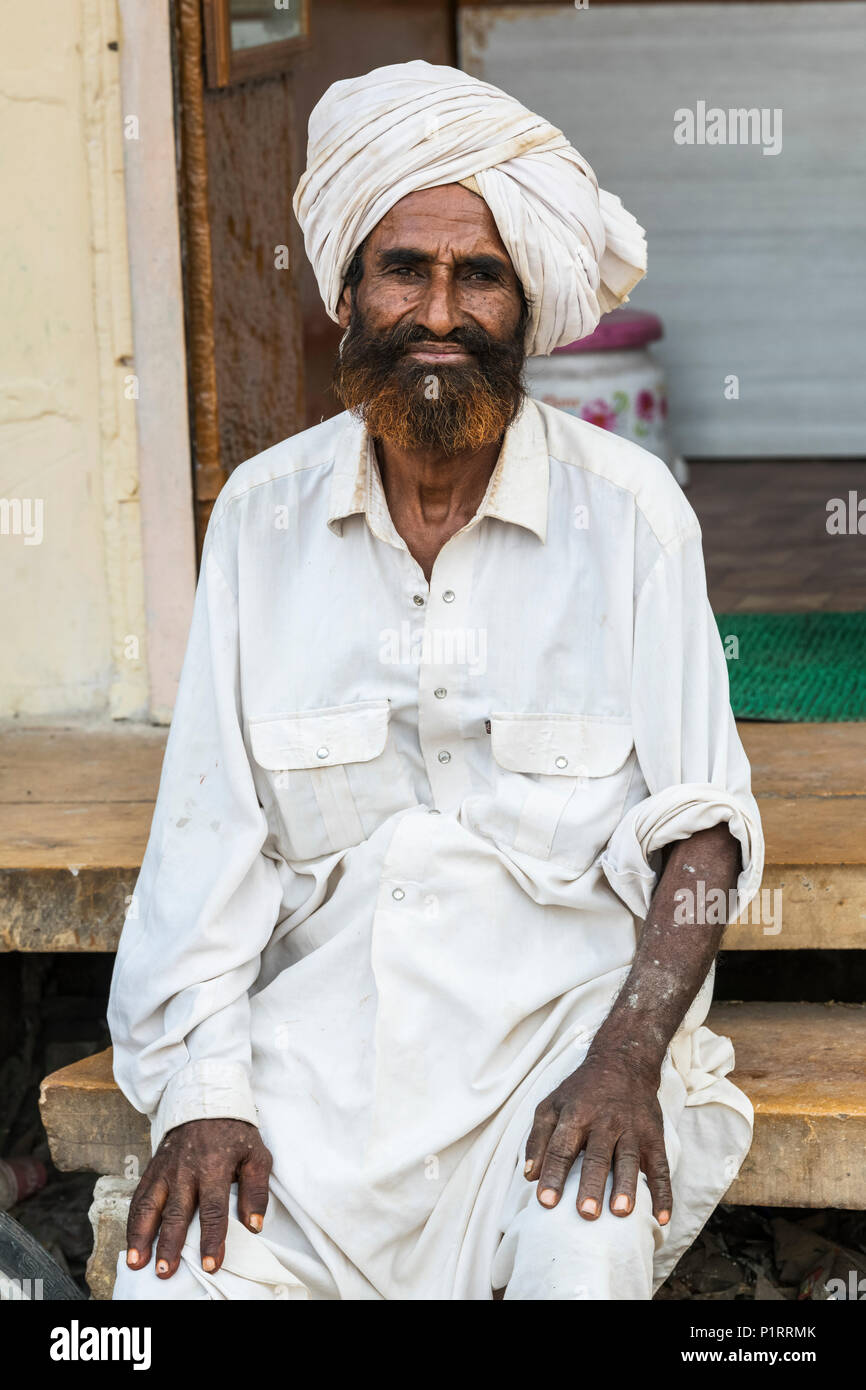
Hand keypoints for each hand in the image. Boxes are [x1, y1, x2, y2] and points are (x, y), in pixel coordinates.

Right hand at [125, 1118, 271, 1277]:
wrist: (205, 1101)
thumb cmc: (235, 1133)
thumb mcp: (256, 1155)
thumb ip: (256, 1191)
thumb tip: (255, 1225)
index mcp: (214, 1167)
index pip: (213, 1209)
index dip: (212, 1238)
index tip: (211, 1263)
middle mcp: (186, 1171)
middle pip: (176, 1212)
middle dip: (169, 1244)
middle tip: (165, 1272)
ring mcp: (166, 1170)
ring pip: (149, 1206)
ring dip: (141, 1236)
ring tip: (136, 1262)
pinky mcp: (153, 1169)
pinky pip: (139, 1197)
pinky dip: (132, 1221)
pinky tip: (130, 1242)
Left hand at [524, 1048, 671, 1223]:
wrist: (624, 1063)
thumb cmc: (581, 1092)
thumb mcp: (552, 1105)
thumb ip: (537, 1139)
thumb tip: (530, 1176)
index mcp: (575, 1114)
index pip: (561, 1147)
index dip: (553, 1174)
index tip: (546, 1201)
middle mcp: (604, 1121)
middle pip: (596, 1156)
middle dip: (591, 1184)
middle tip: (586, 1213)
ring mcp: (632, 1129)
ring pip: (628, 1159)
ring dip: (626, 1186)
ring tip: (620, 1213)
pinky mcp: (654, 1137)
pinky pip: (660, 1167)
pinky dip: (663, 1193)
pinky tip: (661, 1217)